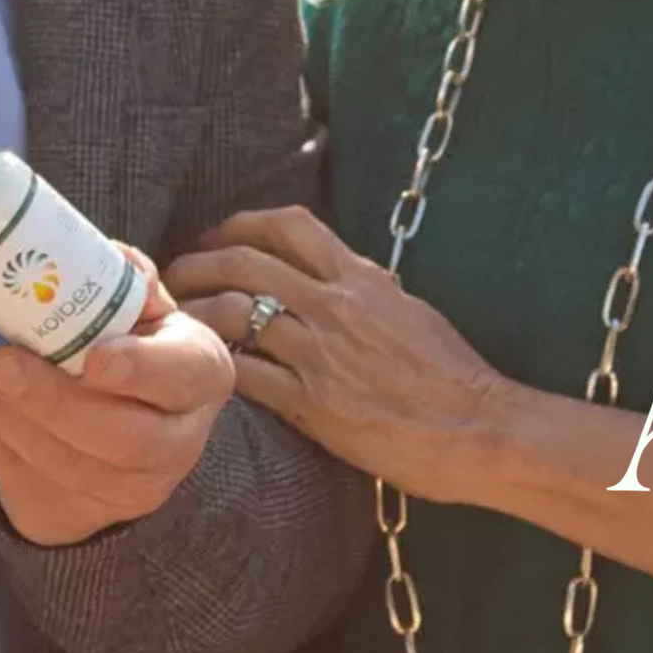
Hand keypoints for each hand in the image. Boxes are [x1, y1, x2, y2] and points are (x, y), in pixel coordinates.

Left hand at [0, 246, 233, 545]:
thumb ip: (130, 282)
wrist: (128, 435)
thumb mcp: (148, 311)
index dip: (141, 371)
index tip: (95, 359)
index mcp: (199, 378)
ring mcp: (119, 490)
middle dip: (48, 400)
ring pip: (54, 459)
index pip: (180, 377)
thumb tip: (111, 261)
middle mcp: (172, 444)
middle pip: (115, 436)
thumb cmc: (135, 347)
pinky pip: (9, 470)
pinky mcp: (64, 510)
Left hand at [163, 206, 505, 502]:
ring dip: (194, 313)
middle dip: (199, 262)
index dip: (241, 223)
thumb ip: (365, 289)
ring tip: (174, 324)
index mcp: (360, 277)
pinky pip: (247, 375)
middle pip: (245, 261)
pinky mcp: (312, 403)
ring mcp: (321, 353)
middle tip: (175, 276)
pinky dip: (218, 367)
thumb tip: (335, 277)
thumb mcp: (408, 309)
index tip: (217, 237)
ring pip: (234, 312)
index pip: (289, 225)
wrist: (478, 428)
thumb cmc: (452, 374)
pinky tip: (203, 372)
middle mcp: (335, 304)